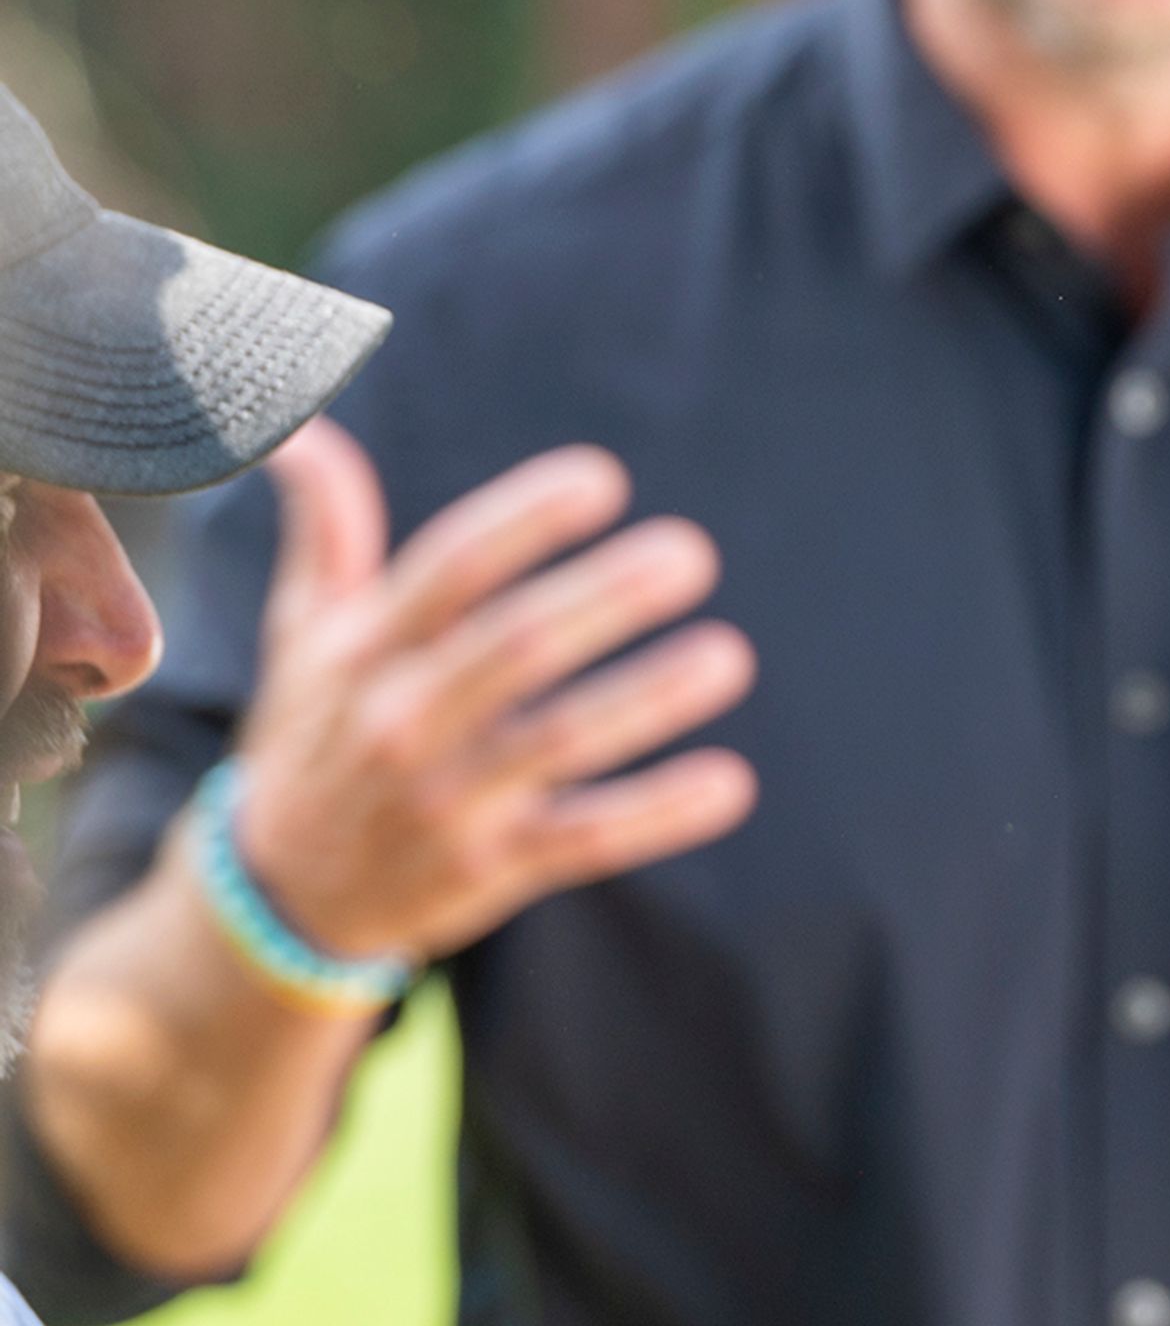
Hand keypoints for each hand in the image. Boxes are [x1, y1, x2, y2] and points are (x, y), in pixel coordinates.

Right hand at [223, 420, 759, 966]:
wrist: (282, 896)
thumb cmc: (318, 733)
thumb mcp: (304, 632)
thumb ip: (326, 528)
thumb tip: (303, 429)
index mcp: (370, 649)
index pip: (449, 569)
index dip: (524, 520)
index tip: (602, 480)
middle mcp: (402, 719)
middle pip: (514, 647)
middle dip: (603, 599)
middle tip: (690, 554)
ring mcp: (449, 799)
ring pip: (561, 740)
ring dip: (648, 698)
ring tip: (728, 656)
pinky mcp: (492, 868)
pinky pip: (586, 838)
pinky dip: (658, 812)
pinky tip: (731, 782)